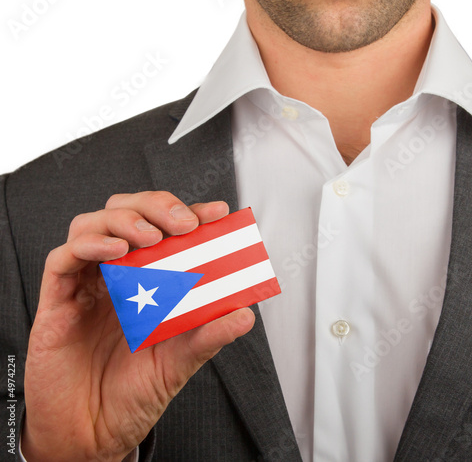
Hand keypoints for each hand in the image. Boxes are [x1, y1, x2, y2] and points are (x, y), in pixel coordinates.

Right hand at [21, 192, 254, 461]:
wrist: (93, 432)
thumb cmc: (134, 392)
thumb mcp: (181, 361)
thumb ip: (209, 335)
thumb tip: (245, 314)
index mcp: (147, 280)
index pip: (166, 231)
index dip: (191, 214)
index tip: (217, 213)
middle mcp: (116, 275)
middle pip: (127, 212)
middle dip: (156, 206)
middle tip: (183, 224)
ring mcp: (86, 284)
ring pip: (92, 224)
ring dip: (124, 219)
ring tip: (150, 237)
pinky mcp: (57, 300)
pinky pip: (63, 258)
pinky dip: (89, 245)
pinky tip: (115, 251)